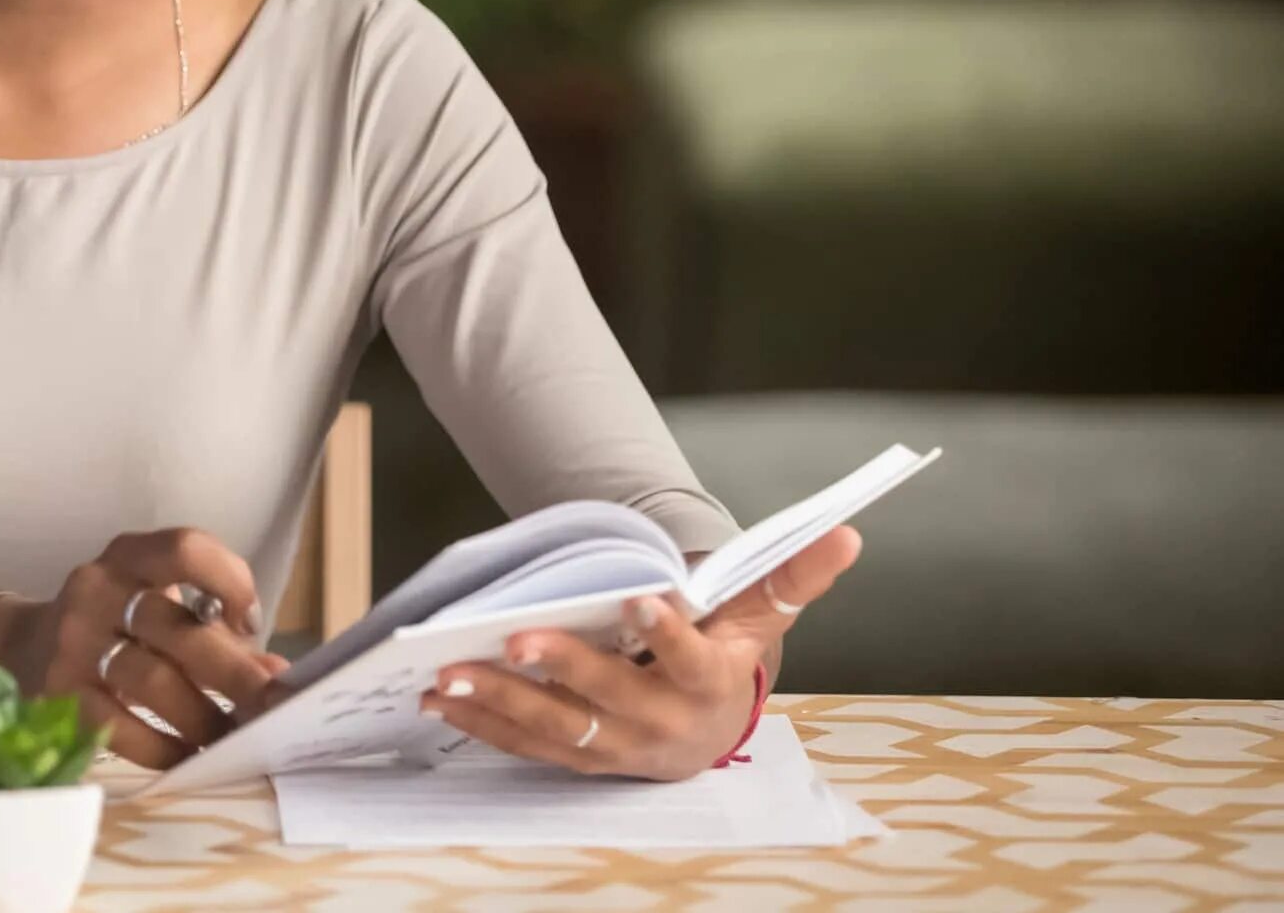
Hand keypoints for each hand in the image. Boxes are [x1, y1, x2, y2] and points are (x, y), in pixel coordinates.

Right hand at [0, 528, 288, 769]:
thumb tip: (275, 673)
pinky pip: (119, 727)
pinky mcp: (59, 694)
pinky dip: (162, 746)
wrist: (18, 646)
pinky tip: (187, 756)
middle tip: (270, 706)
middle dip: (233, 672)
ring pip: (151, 681)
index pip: (184, 549)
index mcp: (127, 557)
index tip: (249, 623)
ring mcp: (74, 642)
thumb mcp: (153, 606)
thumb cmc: (109, 624)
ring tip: (232, 739)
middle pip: (176, 628)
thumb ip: (213, 631)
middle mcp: (97, 590)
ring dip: (202, 716)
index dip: (228, 581)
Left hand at [419, 525, 861, 781]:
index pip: (691, 658)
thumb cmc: (728, 655)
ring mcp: (616, 747)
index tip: (640, 598)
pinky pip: (526, 746)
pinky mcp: (578, 757)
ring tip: (451, 673)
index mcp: (711, 683)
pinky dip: (482, 724)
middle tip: (513, 639)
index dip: (668, 631)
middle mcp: (663, 724)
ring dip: (500, 702)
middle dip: (560, 669)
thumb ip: (792, 574)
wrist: (709, 728)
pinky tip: (440, 699)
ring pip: (556, 728)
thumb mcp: (760, 615)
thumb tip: (847, 531)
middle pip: (608, 698)